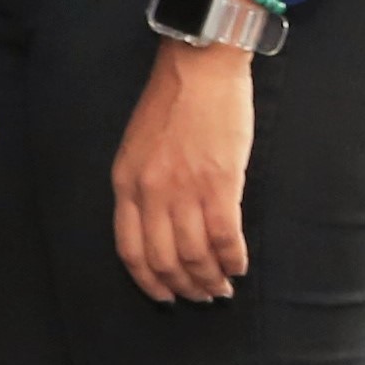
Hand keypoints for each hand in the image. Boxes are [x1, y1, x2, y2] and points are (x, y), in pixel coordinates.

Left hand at [113, 38, 255, 301]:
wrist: (198, 67)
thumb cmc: (170, 104)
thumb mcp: (137, 147)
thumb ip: (142, 186)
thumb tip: (158, 229)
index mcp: (125, 182)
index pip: (129, 249)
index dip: (148, 281)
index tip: (164, 296)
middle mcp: (150, 192)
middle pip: (163, 260)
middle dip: (184, 287)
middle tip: (203, 296)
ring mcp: (184, 189)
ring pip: (195, 256)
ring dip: (211, 279)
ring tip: (223, 287)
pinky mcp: (219, 184)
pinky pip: (225, 238)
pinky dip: (233, 260)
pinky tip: (239, 266)